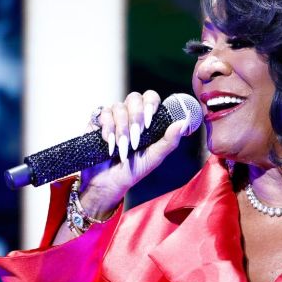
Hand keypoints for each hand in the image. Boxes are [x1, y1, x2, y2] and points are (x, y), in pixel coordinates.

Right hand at [79, 91, 187, 217]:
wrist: (108, 184)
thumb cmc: (133, 171)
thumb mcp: (154, 158)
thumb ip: (169, 140)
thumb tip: (184, 122)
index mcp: (146, 120)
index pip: (150, 97)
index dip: (150, 104)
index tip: (149, 121)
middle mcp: (130, 115)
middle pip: (134, 97)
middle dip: (135, 117)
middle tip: (135, 139)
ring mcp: (113, 117)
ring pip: (118, 107)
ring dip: (121, 129)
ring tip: (122, 148)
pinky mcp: (97, 122)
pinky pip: (102, 114)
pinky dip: (107, 130)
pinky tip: (109, 145)